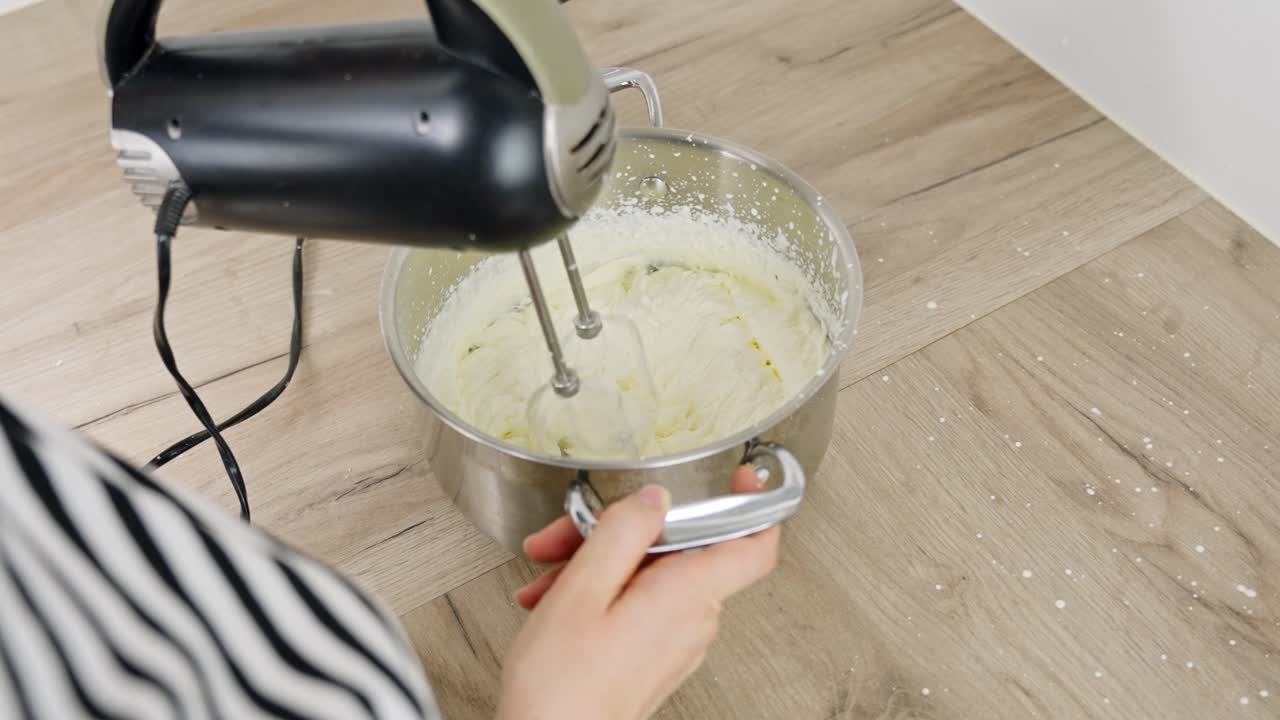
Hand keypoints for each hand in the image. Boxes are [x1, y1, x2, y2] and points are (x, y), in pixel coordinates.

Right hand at [495, 467, 779, 719]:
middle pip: (675, 551)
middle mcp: (691, 620)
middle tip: (569, 534)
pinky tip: (553, 600)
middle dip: (619, 533)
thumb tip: (654, 501)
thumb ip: (624, 532)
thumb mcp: (583, 589)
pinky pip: (635, 606)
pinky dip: (596, 594)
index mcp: (688, 596)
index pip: (755, 545)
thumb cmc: (563, 689)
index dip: (756, 504)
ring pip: (646, 576)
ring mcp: (672, 642)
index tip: (741, 477)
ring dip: (595, 564)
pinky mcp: (650, 657)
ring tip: (547, 574)